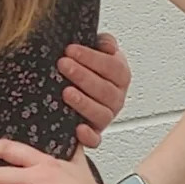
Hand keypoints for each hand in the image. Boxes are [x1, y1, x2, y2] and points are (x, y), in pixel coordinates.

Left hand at [60, 33, 130, 149]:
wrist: (81, 89)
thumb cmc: (89, 69)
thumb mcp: (97, 50)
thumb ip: (104, 43)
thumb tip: (106, 44)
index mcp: (120, 76)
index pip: (112, 66)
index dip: (92, 58)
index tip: (71, 50)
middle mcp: (116, 97)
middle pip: (105, 89)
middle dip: (83, 76)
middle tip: (63, 65)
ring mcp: (106, 116)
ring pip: (101, 113)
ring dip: (83, 103)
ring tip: (66, 92)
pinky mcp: (94, 133)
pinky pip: (95, 139)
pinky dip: (88, 136)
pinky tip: (78, 128)